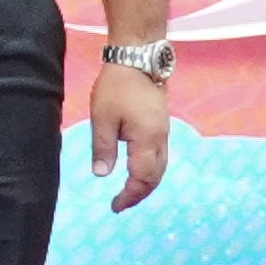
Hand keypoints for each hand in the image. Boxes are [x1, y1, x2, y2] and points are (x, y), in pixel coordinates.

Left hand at [87, 56, 169, 211]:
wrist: (139, 58)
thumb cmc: (117, 86)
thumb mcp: (102, 117)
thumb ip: (103, 148)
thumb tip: (102, 175)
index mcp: (147, 140)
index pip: (142, 179)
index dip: (130, 196)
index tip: (115, 206)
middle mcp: (160, 139)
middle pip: (156, 177)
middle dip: (140, 193)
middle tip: (121, 203)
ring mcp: (163, 131)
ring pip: (161, 167)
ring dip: (146, 183)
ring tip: (128, 191)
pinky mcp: (161, 124)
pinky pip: (160, 156)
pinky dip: (150, 170)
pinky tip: (137, 170)